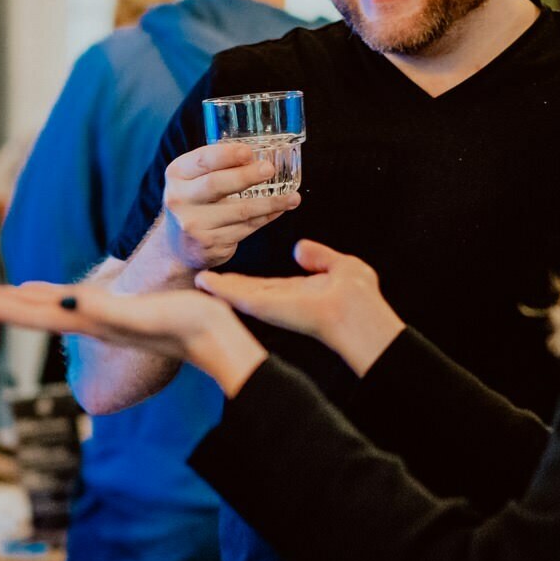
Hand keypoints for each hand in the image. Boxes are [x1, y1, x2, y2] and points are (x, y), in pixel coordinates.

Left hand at [0, 282, 267, 396]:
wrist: (216, 341)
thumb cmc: (184, 326)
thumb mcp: (142, 315)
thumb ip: (103, 311)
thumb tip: (64, 303)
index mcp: (87, 322)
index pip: (30, 314)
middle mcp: (89, 322)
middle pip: (32, 313)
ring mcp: (104, 320)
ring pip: (50, 309)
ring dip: (23, 302)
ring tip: (1, 295)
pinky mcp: (121, 314)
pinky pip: (74, 304)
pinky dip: (54, 298)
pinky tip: (52, 296)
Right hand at [159, 143, 300, 270]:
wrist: (178, 247)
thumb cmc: (193, 204)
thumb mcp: (192, 180)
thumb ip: (216, 166)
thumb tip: (257, 154)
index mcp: (176, 175)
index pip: (202, 160)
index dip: (227, 155)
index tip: (249, 151)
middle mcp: (180, 200)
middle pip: (217, 184)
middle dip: (247, 176)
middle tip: (269, 169)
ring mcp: (195, 225)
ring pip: (240, 211)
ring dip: (270, 203)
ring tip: (292, 198)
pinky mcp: (211, 245)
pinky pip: (246, 228)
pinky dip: (266, 218)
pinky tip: (279, 210)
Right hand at [196, 240, 403, 376]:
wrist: (359, 311)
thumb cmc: (359, 296)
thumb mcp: (340, 266)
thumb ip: (319, 256)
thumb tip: (299, 249)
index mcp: (300, 293)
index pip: (269, 287)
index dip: (251, 281)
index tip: (234, 277)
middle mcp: (284, 301)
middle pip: (250, 291)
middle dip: (228, 285)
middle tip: (205, 279)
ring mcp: (275, 305)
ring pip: (241, 294)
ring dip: (220, 287)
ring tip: (199, 279)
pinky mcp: (268, 306)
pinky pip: (239, 296)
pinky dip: (221, 288)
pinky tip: (205, 282)